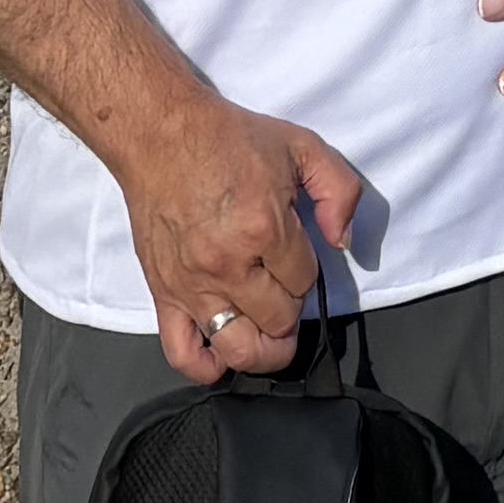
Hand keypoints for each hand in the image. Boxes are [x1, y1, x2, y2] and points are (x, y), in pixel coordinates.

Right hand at [102, 88, 368, 385]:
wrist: (162, 135)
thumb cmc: (230, 140)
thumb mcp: (302, 146)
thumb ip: (339, 190)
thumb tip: (341, 242)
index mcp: (264, 227)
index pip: (304, 281)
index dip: (308, 272)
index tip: (297, 255)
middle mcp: (228, 265)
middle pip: (278, 319)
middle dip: (290, 307)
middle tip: (283, 284)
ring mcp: (192, 285)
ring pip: (239, 348)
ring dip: (263, 349)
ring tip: (271, 335)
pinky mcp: (163, 294)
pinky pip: (183, 353)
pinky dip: (207, 367)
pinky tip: (224, 355)